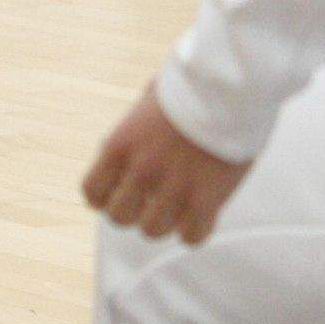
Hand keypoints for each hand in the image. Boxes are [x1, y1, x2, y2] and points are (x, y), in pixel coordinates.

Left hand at [82, 82, 250, 244]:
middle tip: (149, 201)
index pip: (92, 192)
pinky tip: (200, 214)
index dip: (105, 197)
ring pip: (152, 231)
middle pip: (119, 217)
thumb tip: (121, 150)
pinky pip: (191, 237)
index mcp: (121, 145)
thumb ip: (132, 132)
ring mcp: (174, 187)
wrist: (232, 86)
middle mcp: (142, 170)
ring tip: (177, 206)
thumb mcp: (147, 103)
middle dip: (133, 211)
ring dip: (164, 221)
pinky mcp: (206, 200)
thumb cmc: (192, 87)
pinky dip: (194, 230)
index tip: (119, 193)